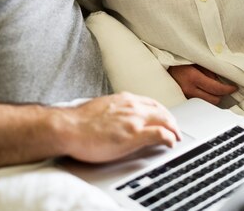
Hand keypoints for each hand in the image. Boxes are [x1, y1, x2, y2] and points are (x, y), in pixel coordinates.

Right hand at [59, 92, 180, 162]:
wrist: (68, 128)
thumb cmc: (78, 122)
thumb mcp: (101, 109)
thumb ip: (114, 111)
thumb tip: (118, 118)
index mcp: (123, 99)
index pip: (150, 103)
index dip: (161, 112)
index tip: (164, 119)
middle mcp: (132, 106)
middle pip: (161, 110)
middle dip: (171, 121)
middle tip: (175, 130)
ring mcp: (134, 120)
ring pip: (165, 120)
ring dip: (174, 129)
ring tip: (176, 138)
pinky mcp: (133, 135)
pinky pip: (160, 134)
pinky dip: (169, 138)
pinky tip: (171, 143)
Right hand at [168, 64, 236, 105]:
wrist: (163, 66)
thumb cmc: (179, 61)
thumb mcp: (196, 61)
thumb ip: (209, 71)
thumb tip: (222, 81)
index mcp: (193, 77)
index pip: (216, 88)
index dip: (228, 89)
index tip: (234, 87)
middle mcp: (188, 89)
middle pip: (214, 100)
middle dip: (222, 95)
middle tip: (226, 88)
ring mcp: (185, 96)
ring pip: (207, 103)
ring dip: (214, 98)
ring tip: (215, 90)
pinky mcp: (183, 100)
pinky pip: (199, 103)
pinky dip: (205, 98)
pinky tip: (206, 92)